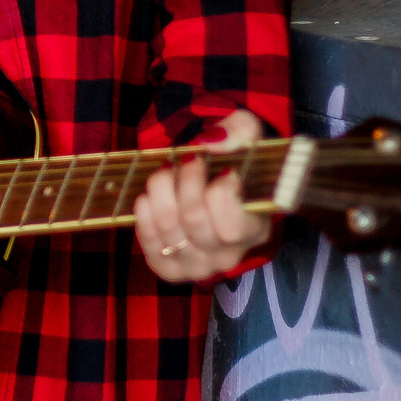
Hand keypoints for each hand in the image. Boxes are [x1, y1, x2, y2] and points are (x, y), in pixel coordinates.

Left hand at [132, 112, 272, 283]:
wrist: (211, 183)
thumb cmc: (233, 161)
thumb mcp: (244, 135)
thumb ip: (237, 132)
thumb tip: (211, 142)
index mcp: (257, 229)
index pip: (232, 226)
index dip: (221, 194)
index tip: (223, 170)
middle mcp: (229, 256)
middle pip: (194, 220)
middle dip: (186, 180)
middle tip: (189, 160)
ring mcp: (199, 266)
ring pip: (168, 227)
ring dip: (160, 189)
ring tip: (167, 172)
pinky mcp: (171, 269)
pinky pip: (150, 243)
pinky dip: (144, 214)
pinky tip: (151, 196)